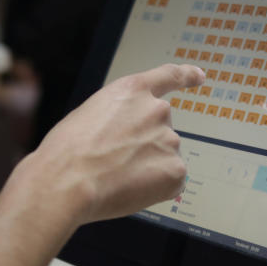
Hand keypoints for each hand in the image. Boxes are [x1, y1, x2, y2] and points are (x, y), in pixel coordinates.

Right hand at [13, 63, 204, 225]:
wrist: (67, 181)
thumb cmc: (67, 151)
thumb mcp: (91, 114)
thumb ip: (120, 116)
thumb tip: (131, 139)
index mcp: (133, 91)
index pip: (169, 76)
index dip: (187, 76)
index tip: (199, 77)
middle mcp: (157, 110)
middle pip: (161, 129)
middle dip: (145, 144)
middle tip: (116, 161)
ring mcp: (169, 140)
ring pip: (164, 156)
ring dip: (147, 167)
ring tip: (116, 176)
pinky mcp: (175, 170)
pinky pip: (171, 181)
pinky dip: (155, 188)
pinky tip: (130, 189)